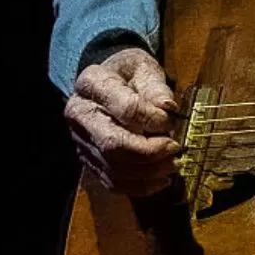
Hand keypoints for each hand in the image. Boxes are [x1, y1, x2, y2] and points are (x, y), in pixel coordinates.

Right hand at [64, 46, 179, 196]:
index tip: (172, 121)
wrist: (109, 82)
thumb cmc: (129, 74)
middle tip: (175, 148)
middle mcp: (80, 114)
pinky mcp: (89, 160)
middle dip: (149, 152)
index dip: (152, 119)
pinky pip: (112, 182)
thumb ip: (155, 87)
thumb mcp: (143, 68)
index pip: (124, 108)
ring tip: (172, 165)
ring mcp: (81, 141)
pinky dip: (139, 187)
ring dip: (148, 172)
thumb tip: (168, 108)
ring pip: (113, 168)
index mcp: (92, 84)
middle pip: (113, 143)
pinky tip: (161, 181)